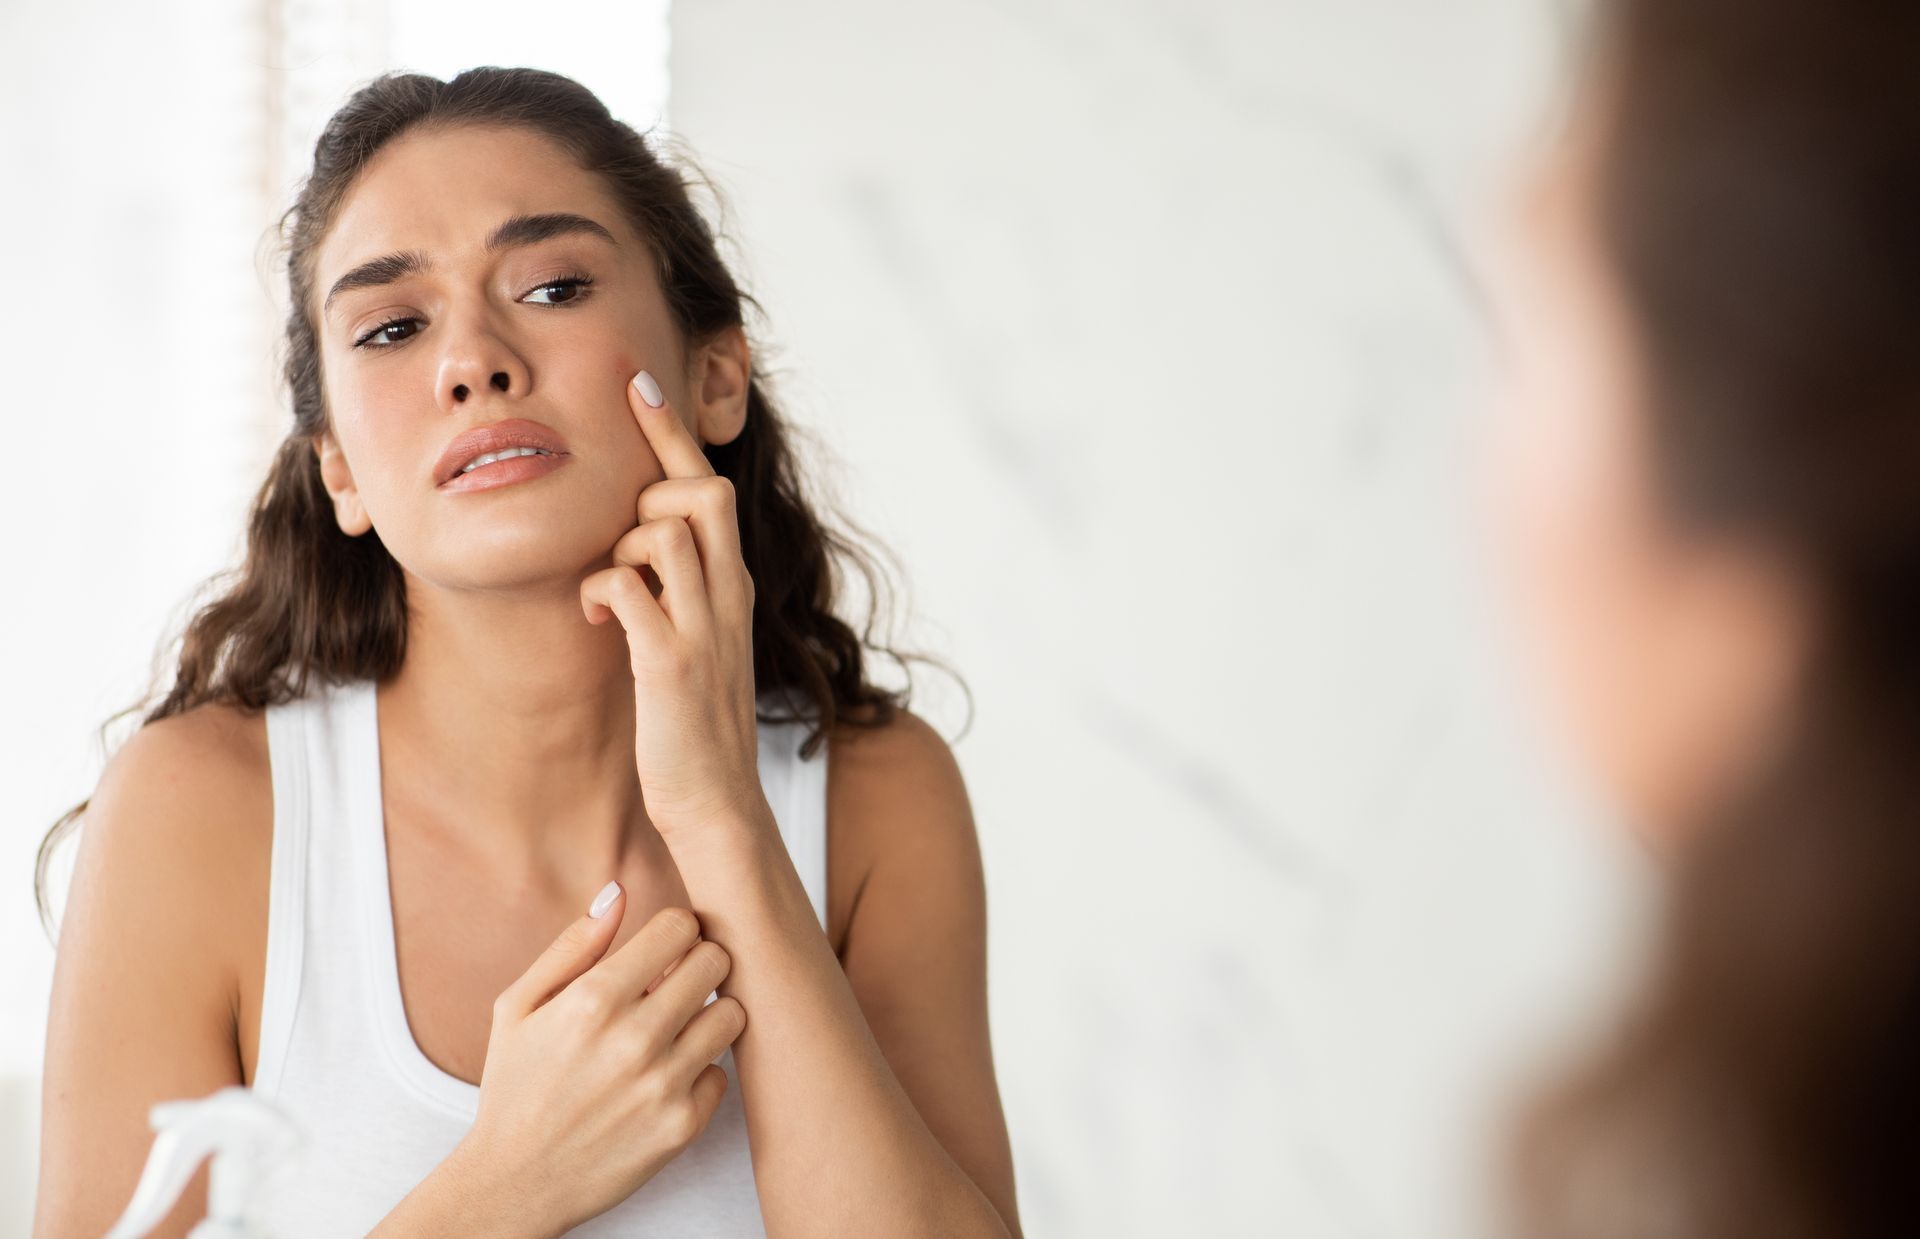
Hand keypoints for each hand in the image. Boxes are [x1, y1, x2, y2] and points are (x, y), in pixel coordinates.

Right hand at [459, 885, 746, 1234]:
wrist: (515, 1183)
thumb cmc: (516, 1088)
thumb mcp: (519, 1006)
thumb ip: (572, 946)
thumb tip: (617, 892)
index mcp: (593, 1000)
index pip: (679, 927)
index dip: (674, 930)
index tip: (663, 947)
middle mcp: (634, 1039)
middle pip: (715, 961)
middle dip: (698, 964)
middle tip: (676, 982)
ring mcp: (663, 1085)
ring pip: (732, 1013)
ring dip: (709, 1013)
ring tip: (678, 1026)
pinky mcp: (682, 1125)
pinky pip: (723, 1072)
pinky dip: (702, 1070)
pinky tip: (668, 1076)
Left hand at [580, 370, 763, 840]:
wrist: (718, 807)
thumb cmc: (693, 729)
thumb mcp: (694, 644)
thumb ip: (676, 593)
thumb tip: (631, 550)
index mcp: (733, 587)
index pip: (710, 487)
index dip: (672, 432)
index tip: (638, 382)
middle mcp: (729, 597)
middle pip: (702, 491)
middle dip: (651, 477)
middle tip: (617, 514)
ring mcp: (705, 629)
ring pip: (664, 530)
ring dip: (621, 543)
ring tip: (609, 589)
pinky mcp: (673, 665)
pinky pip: (628, 588)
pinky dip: (602, 588)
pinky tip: (597, 617)